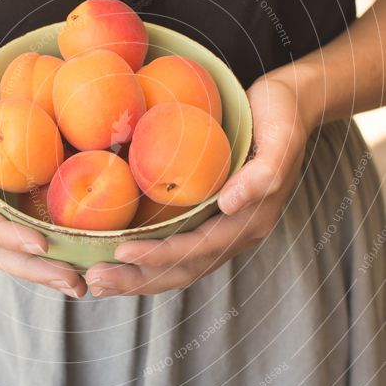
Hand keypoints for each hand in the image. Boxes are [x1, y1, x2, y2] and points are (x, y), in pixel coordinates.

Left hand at [84, 75, 311, 296]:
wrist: (292, 103)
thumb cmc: (283, 114)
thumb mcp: (281, 137)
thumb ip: (263, 175)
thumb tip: (230, 204)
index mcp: (252, 221)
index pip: (199, 250)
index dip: (160, 255)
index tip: (122, 251)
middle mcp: (237, 233)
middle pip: (184, 270)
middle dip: (139, 279)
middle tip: (94, 282)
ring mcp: (225, 229)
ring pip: (179, 267)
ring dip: (138, 278)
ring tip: (97, 281)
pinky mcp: (212, 219)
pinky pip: (178, 249)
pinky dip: (148, 260)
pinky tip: (119, 258)